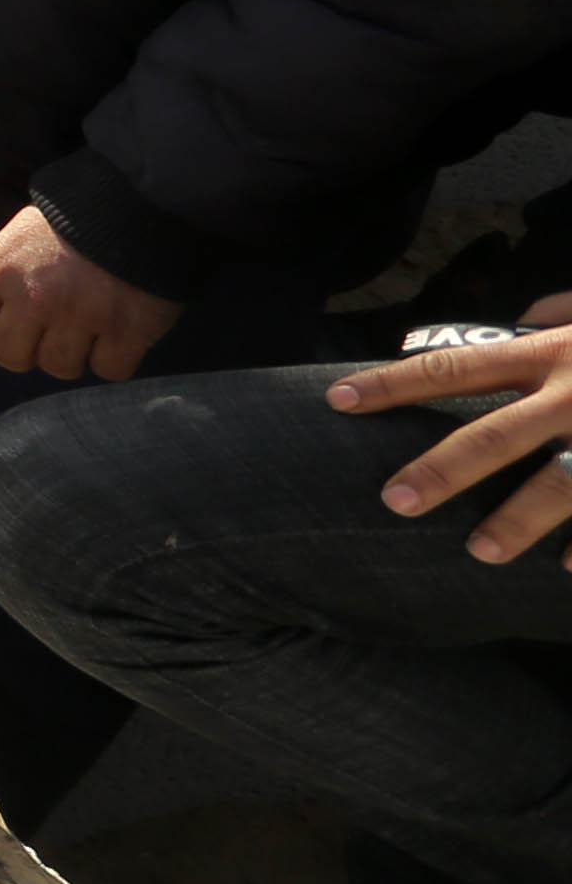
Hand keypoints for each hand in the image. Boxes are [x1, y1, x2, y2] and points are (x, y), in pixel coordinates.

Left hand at [0, 204, 179, 384]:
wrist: (142, 200)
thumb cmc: (75, 216)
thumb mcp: (19, 233)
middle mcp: (33, 296)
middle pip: (7, 355)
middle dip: (24, 349)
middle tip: (44, 330)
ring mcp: (80, 316)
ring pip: (58, 367)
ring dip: (70, 354)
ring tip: (82, 329)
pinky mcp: (127, 330)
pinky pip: (108, 370)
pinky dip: (113, 358)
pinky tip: (116, 334)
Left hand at [332, 309, 571, 563]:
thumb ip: (564, 315)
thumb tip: (531, 313)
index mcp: (553, 353)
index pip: (454, 367)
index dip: (391, 383)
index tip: (335, 401)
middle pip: (494, 435)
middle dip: (440, 470)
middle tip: (392, 501)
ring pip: (560, 484)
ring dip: (516, 522)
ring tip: (478, 552)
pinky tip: (569, 571)